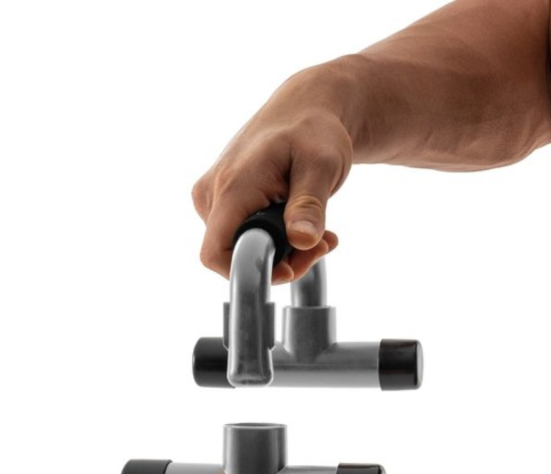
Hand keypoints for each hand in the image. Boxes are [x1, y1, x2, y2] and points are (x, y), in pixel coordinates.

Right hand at [191, 71, 353, 280]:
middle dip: (283, 261)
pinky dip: (279, 242)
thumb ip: (310, 204)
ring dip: (286, 253)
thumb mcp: (322, 165)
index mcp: (231, 187)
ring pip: (242, 250)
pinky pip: (245, 237)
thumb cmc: (314, 130)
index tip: (293, 268)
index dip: (251, 272)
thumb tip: (302, 241)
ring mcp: (214, 199)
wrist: (306, 109)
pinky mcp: (224, 203)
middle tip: (323, 244)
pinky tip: (305, 226)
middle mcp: (212, 195)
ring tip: (321, 233)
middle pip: (235, 256)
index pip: (216, 254)